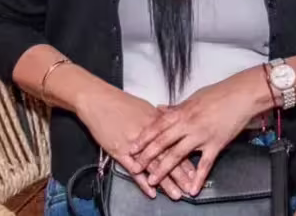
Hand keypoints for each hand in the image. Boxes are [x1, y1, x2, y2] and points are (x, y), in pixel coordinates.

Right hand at [75, 83, 191, 200]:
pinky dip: (142, 182)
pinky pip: (134, 170)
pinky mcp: (120, 151)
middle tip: (190, 186)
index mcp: (157, 122)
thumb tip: (170, 121)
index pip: (176, 143)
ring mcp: (135, 144)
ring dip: (166, 182)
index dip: (186, 158)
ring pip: (154, 166)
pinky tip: (151, 191)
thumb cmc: (121, 103)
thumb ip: (159, 117)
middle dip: (180, 174)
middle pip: (168, 156)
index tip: (196, 171)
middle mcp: (149, 134)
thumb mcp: (145, 107)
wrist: (100, 101)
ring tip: (175, 193)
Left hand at [128, 68, 266, 196]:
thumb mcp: (195, 96)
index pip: (158, 126)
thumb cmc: (220, 93)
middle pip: (163, 142)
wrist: (242, 94)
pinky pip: (205, 164)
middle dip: (147, 156)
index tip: (132, 147)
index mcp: (184, 111)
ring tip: (153, 181)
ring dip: (164, 169)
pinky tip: (192, 189)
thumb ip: (177, 107)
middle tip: (135, 167)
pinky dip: (198, 178)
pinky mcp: (216, 144)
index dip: (144, 138)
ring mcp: (202, 135)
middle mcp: (190, 123)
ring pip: (178, 155)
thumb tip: (160, 109)